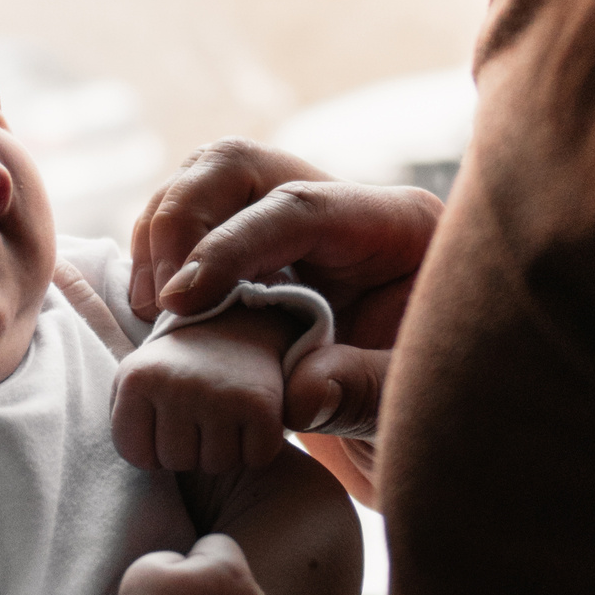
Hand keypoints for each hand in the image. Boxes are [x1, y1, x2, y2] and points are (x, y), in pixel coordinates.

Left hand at [111, 312, 287, 473]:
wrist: (239, 322)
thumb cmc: (178, 365)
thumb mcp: (134, 375)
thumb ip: (117, 414)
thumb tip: (93, 455)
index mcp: (137, 378)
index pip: (136, 455)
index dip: (153, 449)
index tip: (165, 423)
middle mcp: (175, 384)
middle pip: (175, 462)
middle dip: (188, 448)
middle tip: (198, 414)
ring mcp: (219, 395)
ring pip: (215, 465)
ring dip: (221, 449)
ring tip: (222, 414)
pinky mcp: (260, 404)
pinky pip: (255, 458)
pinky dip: (256, 447)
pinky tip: (249, 417)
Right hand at [129, 140, 443, 436]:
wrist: (434, 429)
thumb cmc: (440, 410)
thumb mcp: (415, 406)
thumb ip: (364, 392)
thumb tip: (297, 393)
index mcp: (395, 226)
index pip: (298, 205)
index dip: (231, 245)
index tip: (183, 301)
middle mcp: (340, 210)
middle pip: (240, 165)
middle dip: (183, 217)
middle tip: (162, 299)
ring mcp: (295, 229)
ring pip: (206, 185)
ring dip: (161, 237)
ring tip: (154, 313)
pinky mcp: (259, 258)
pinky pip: (193, 229)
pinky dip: (160, 262)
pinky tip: (157, 319)